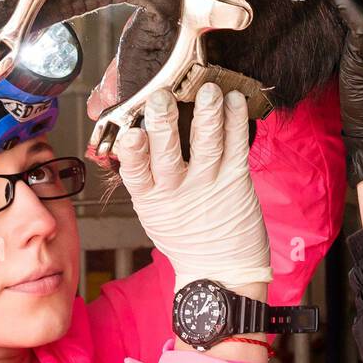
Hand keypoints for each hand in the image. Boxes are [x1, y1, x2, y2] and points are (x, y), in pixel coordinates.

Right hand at [114, 83, 271, 293]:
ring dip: (207, 115)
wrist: (221, 271)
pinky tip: (234, 100)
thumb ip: (143, 175)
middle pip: (167, 155)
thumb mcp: (154, 210)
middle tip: (161, 97)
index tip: (130, 133)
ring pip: (206, 146)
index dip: (132, 153)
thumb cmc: (184, 235)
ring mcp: (209, 184)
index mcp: (151, 198)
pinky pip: (236, 147)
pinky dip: (235, 121)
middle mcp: (178, 190)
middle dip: (163, 123)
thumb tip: (127, 131)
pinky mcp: (236, 180)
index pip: (135, 172)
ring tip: (207, 91)